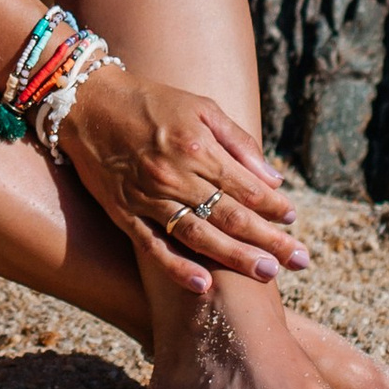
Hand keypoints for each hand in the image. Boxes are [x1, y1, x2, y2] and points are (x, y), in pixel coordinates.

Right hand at [59, 73, 305, 289]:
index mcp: (196, 147)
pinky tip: (204, 287)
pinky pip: (154, 247)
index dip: (274, 206)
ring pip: (199, 237)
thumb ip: (238, 142)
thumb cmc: (151, 102)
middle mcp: (175, 176)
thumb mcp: (201, 108)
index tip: (293, 220)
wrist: (87, 103)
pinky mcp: (124, 214)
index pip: (246, 187)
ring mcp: (148, 198)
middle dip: (270, 240)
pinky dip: (178, 269)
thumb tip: (274, 179)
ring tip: (268, 274)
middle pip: (231, 217)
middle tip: (301, 260)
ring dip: (236, 258)